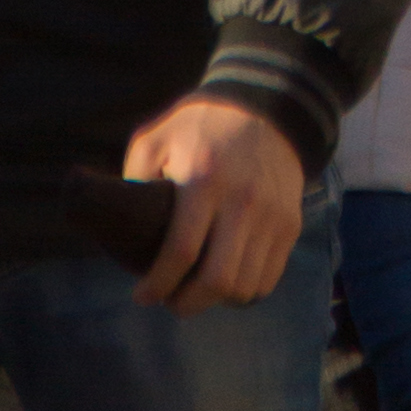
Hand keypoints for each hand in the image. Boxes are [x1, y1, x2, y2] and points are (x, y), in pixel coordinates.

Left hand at [119, 97, 304, 313]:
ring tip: (196, 289)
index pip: (181, 251)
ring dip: (215, 301)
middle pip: (218, 280)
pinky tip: (225, 279)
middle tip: (170, 300)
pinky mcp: (290, 224)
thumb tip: (120, 224)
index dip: (157, 284)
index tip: (141, 296)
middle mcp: (243, 201)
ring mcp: (272, 215)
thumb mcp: (157, 138)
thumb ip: (134, 177)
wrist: (266, 107)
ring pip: (245, 287)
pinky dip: (243, 291)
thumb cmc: (201, 127)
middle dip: (186, 303)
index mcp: (205, 180)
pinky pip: (268, 279)